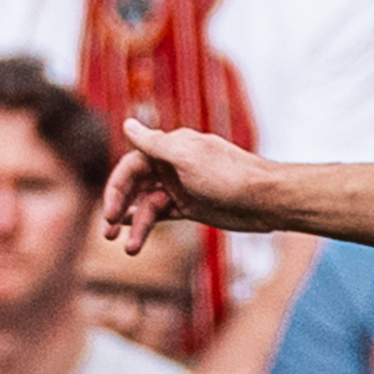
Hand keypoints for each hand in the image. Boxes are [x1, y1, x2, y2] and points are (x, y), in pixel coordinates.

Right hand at [102, 117, 273, 249]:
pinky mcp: (190, 207)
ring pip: (146, 205)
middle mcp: (171, 166)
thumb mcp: (187, 158)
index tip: (110, 212)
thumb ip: (155, 143)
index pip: (130, 166)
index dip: (116, 188)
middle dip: (119, 208)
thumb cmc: (229, 175)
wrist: (266, 199)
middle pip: (134, 186)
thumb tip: (127, 124)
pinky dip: (147, 228)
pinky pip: (161, 216)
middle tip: (107, 232)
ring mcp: (180, 188)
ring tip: (129, 250)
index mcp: (170, 148)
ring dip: (135, 226)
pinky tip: (135, 242)